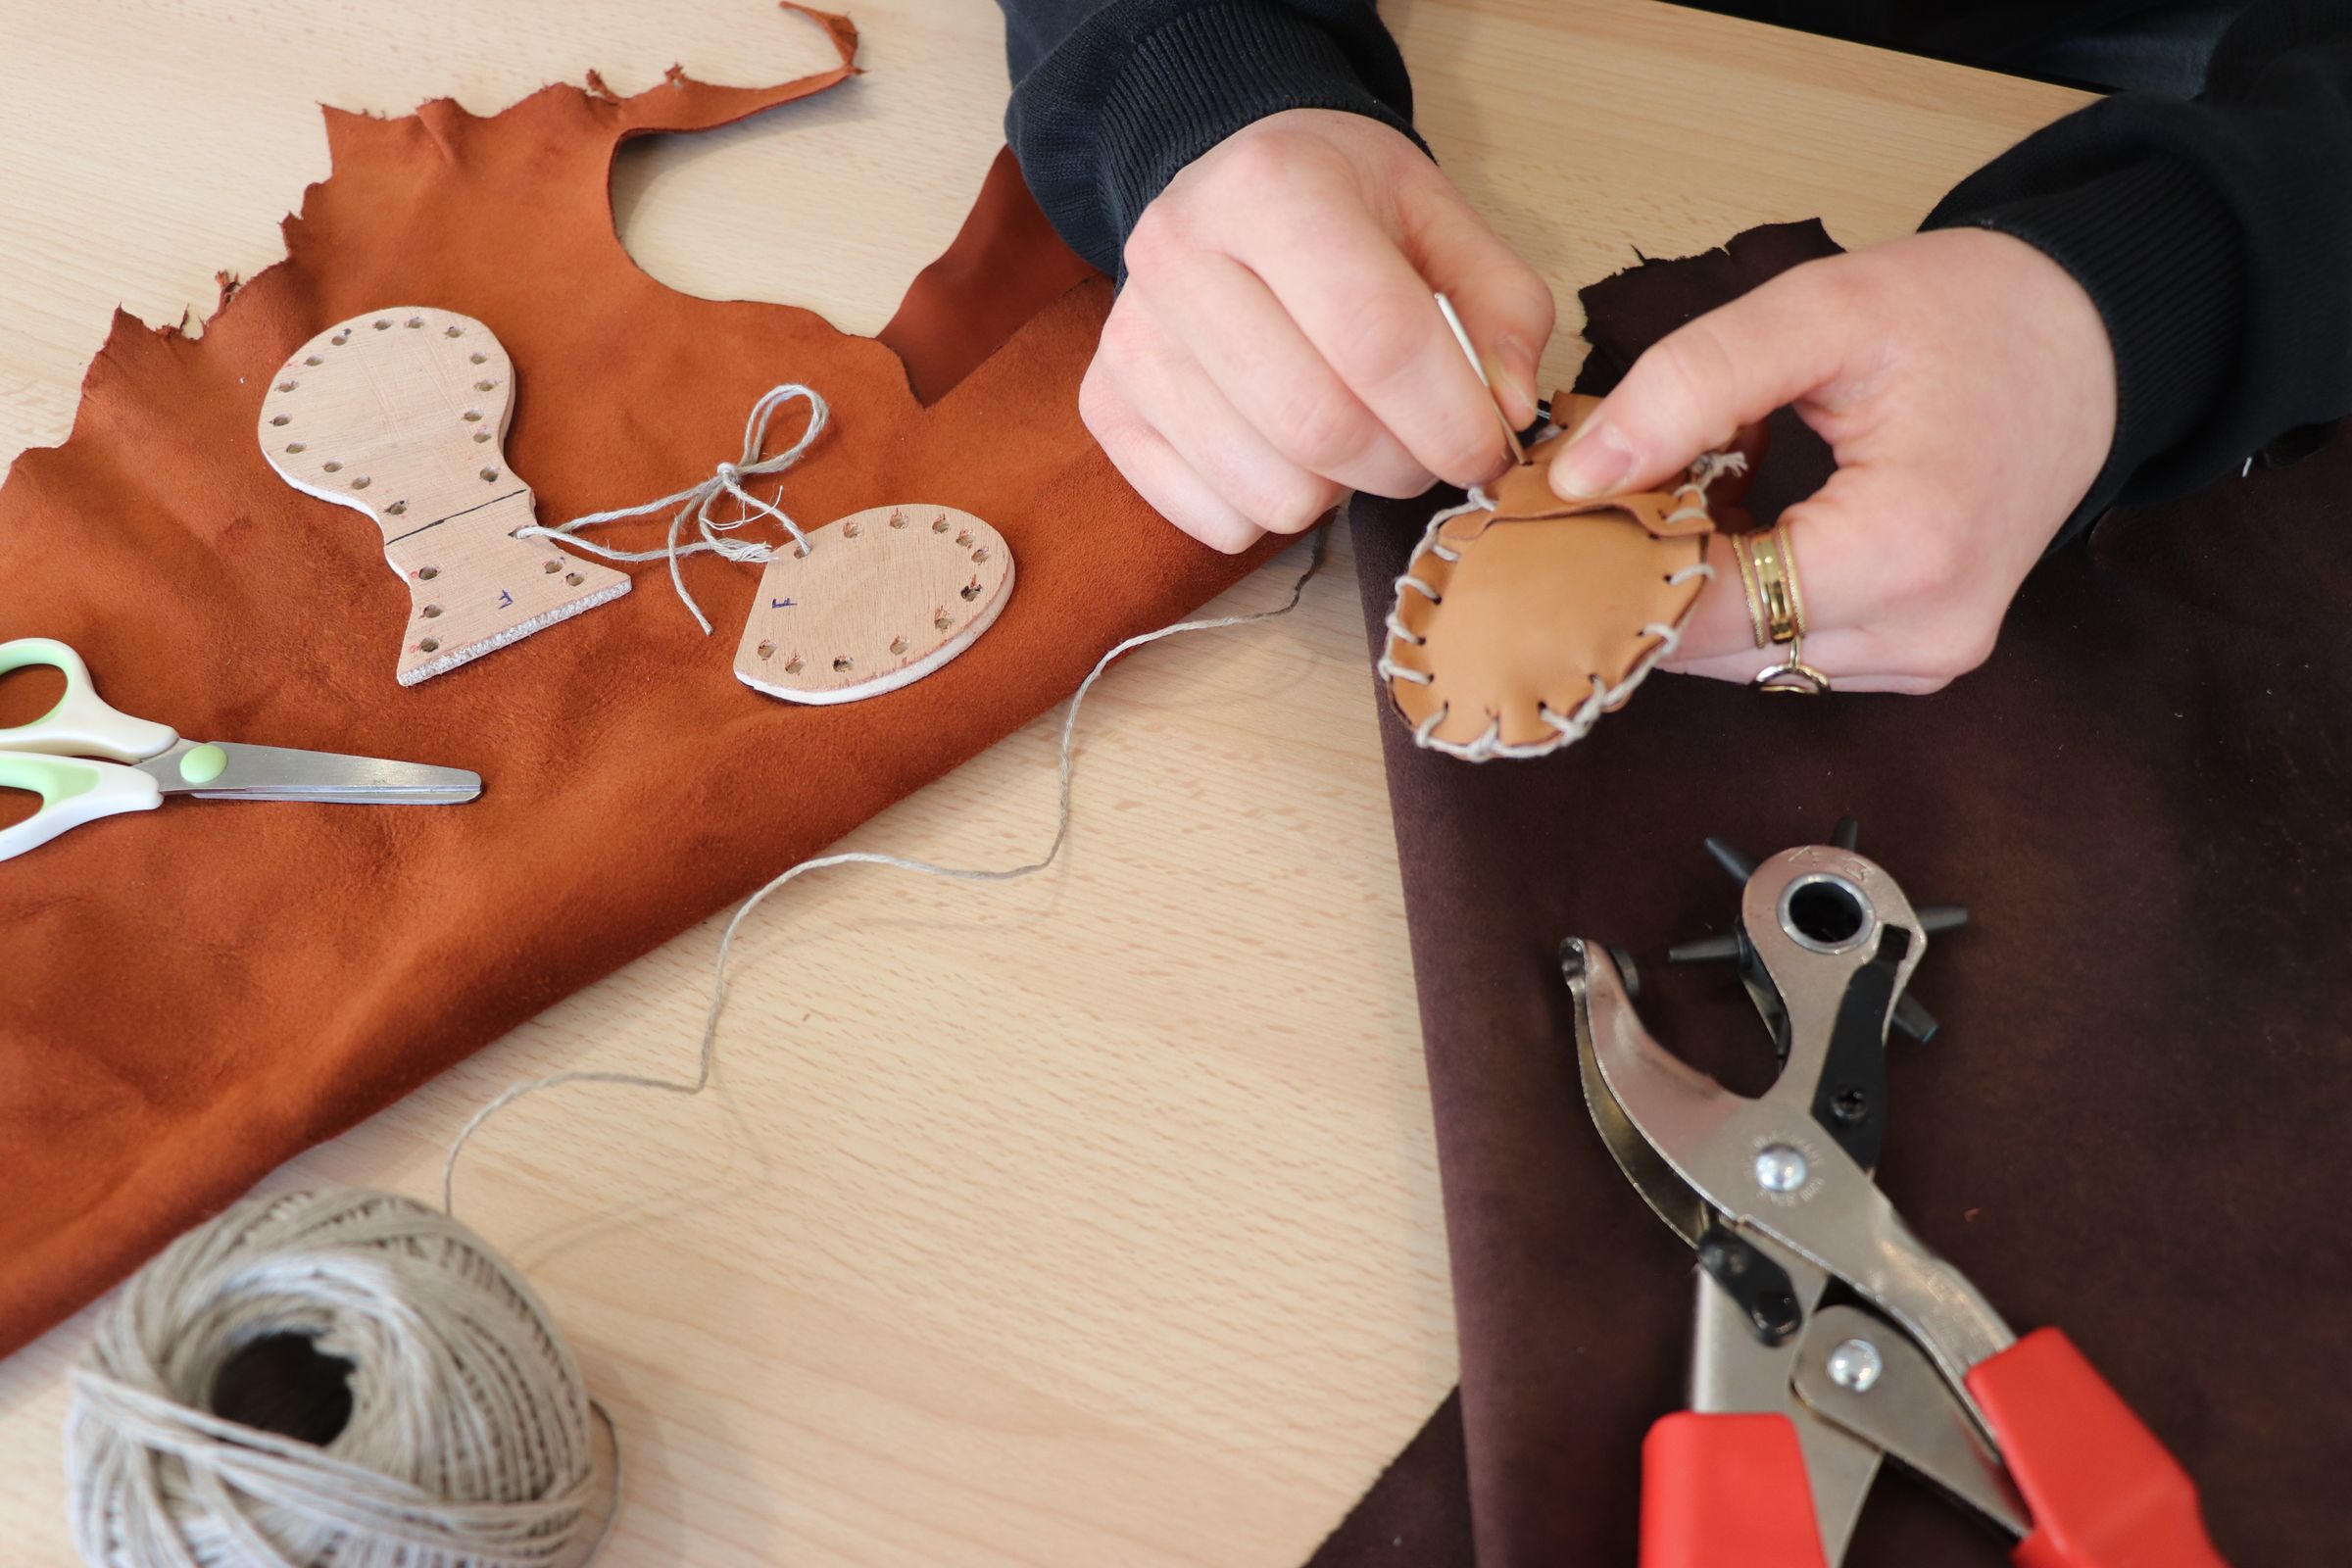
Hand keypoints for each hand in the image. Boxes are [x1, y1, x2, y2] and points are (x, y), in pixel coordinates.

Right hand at [1082, 108, 1555, 552]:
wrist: (1225, 190)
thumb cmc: (1341, 206)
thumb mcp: (1440, 217)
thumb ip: (1501, 307)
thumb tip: (1508, 412)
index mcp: (1272, 187)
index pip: (1376, 337)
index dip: (1450, 417)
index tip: (1489, 449)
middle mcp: (1178, 255)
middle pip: (1319, 426)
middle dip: (1401, 465)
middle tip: (1425, 448)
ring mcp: (1128, 337)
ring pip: (1271, 491)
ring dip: (1338, 493)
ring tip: (1347, 434)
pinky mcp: (1104, 406)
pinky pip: (1215, 520)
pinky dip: (1272, 511)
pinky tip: (1282, 449)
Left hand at [1548, 228, 2117, 692]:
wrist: (2090, 343)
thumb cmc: (1969, 317)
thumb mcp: (1821, 313)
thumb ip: (1691, 387)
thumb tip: (1581, 473)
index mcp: (1905, 554)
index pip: (1704, 605)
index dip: (1610, 561)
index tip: (1547, 512)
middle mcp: (1921, 635)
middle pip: (1716, 647)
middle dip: (1640, 577)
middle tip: (1584, 499)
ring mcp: (1926, 659)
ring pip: (1744, 658)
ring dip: (1689, 590)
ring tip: (1660, 500)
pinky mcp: (1919, 658)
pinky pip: (1789, 649)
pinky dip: (1740, 599)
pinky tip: (1724, 526)